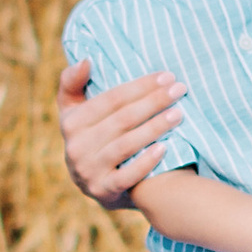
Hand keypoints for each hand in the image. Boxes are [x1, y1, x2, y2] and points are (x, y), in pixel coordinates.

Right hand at [59, 57, 183, 208]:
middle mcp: (76, 147)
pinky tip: (164, 148)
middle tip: (180, 89)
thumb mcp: (75, 111)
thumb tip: (86, 61)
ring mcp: (88, 171)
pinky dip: (145, 162)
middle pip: (122, 119)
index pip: (111, 99)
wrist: (96, 185)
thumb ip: (73, 83)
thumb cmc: (91, 136)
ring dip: (154, 127)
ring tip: (179, 114)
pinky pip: (126, 176)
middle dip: (153, 101)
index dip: (140, 86)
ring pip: (125, 145)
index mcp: (71, 122)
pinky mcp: (102, 191)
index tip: (166, 76)